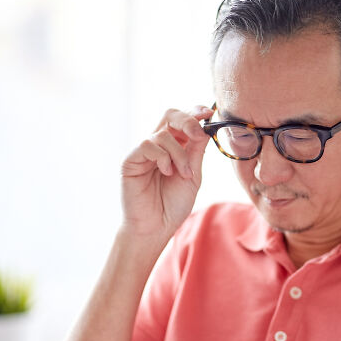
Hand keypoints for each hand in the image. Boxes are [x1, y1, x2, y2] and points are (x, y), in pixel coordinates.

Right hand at [120, 106, 212, 242]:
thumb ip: (197, 151)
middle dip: (187, 121)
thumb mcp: (193, 175)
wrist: (155, 228)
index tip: (210, 113)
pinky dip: (162, 157)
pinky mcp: (130, 160)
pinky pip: (147, 144)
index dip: (195, 112)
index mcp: (175, 147)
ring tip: (183, 174)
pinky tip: (166, 172)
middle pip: (170, 115)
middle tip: (198, 135)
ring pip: (163, 133)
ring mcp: (143, 152)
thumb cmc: (173, 205)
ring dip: (179, 154)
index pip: (183, 120)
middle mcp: (158, 145)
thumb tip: (206, 128)